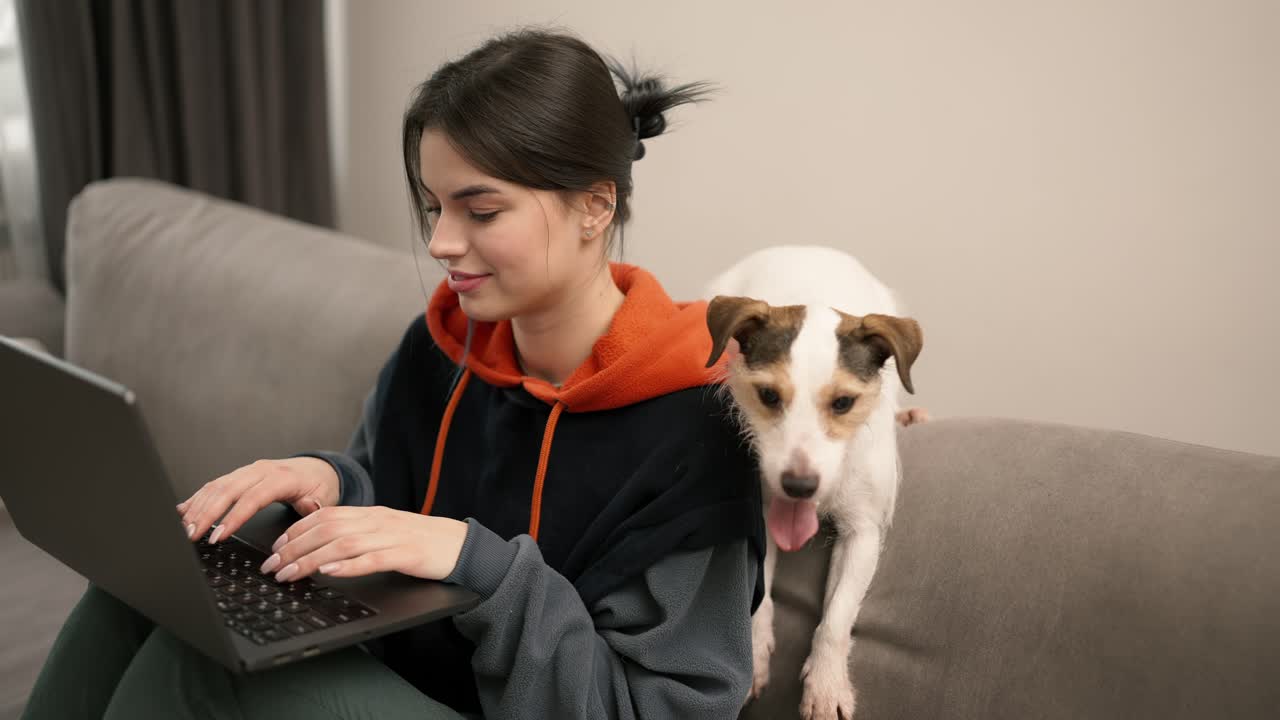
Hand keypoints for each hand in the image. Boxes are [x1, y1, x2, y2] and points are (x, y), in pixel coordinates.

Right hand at [177, 457, 340, 543]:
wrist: (318, 468)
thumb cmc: (319, 485)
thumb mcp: (325, 496)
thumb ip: (316, 505)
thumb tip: (310, 507)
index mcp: (282, 477)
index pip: (253, 497)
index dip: (234, 517)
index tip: (218, 535)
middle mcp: (261, 470)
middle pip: (228, 489)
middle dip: (206, 512)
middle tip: (191, 534)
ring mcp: (248, 471)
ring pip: (217, 486)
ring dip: (198, 506)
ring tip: (185, 527)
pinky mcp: (240, 475)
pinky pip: (215, 484)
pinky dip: (198, 497)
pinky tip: (184, 510)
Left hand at [258, 506, 468, 582]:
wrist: (459, 544)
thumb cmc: (420, 542)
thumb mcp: (384, 531)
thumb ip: (356, 532)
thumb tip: (321, 544)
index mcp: (370, 514)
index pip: (325, 515)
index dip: (296, 530)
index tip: (275, 547)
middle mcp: (377, 521)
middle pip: (327, 529)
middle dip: (294, 548)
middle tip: (271, 566)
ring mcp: (392, 536)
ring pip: (343, 543)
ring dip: (311, 559)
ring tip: (289, 574)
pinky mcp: (407, 554)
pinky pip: (374, 559)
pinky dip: (349, 566)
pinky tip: (331, 573)